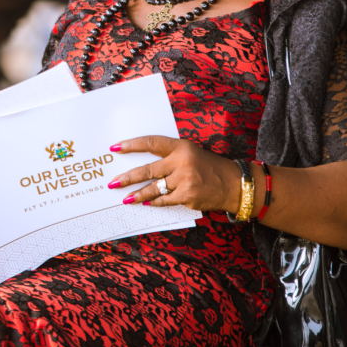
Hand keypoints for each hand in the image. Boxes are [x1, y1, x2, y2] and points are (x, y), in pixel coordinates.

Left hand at [108, 136, 242, 211]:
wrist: (233, 184)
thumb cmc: (209, 167)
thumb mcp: (191, 152)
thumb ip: (170, 156)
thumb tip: (143, 167)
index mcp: (181, 147)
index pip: (151, 143)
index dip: (132, 145)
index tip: (115, 148)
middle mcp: (182, 162)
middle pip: (148, 170)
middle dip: (128, 178)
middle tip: (113, 183)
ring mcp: (184, 180)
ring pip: (154, 188)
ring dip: (137, 194)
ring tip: (125, 198)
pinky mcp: (187, 196)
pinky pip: (164, 200)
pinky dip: (154, 202)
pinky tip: (145, 202)